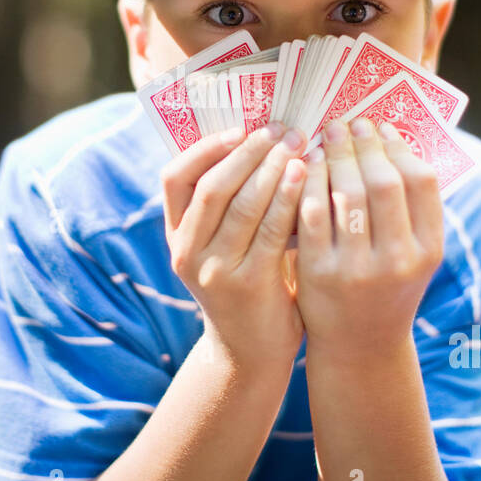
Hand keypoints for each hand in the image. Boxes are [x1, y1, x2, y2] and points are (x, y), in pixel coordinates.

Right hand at [162, 122, 308, 368]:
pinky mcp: (248, 284)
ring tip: (297, 145)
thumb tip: (263, 140)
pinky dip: (287, 198)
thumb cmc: (248, 284)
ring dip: (271, 169)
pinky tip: (305, 177)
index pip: (174, 178)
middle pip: (212, 187)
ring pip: (241, 205)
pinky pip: (270, 230)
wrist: (252, 351)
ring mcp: (214, 271)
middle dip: (248, 152)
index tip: (241, 129)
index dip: (206, 148)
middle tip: (281, 129)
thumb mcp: (223, 246)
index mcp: (176, 236)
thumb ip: (231, 205)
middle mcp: (187, 252)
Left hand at [295, 117, 444, 359]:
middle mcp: (398, 260)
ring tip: (324, 139)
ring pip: (345, 194)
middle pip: (382, 182)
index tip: (380, 127)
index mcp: (428, 249)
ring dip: (333, 158)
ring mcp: (357, 269)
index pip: (420, 180)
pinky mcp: (319, 274)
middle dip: (362, 145)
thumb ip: (411, 208)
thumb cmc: (387, 287)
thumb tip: (391, 139)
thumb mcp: (414, 254)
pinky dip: (306, 184)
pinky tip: (302, 167)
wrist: (360, 346)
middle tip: (346, 124)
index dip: (398, 147)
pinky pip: (310, 215)